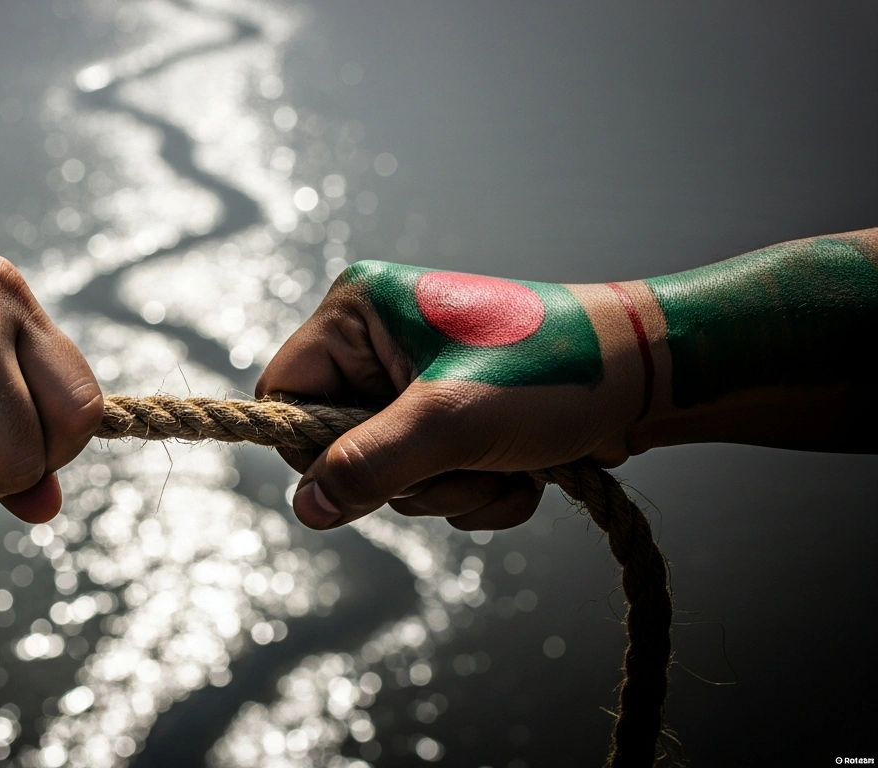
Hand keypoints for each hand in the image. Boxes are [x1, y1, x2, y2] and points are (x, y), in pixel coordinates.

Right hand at [257, 262, 648, 530]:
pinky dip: (475, 492)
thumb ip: (368, 466)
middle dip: (405, 475)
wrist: (653, 376)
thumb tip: (305, 509)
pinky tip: (522, 474)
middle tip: (458, 461)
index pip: (286, 392)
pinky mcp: (452, 419)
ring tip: (503, 463)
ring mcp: (416, 383)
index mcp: (359, 312)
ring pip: (387, 473)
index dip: (313, 446)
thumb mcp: (450, 423)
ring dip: (448, 489)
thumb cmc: (551, 374)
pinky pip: (429, 481)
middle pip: (337, 445)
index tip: (364, 474)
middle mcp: (379, 341)